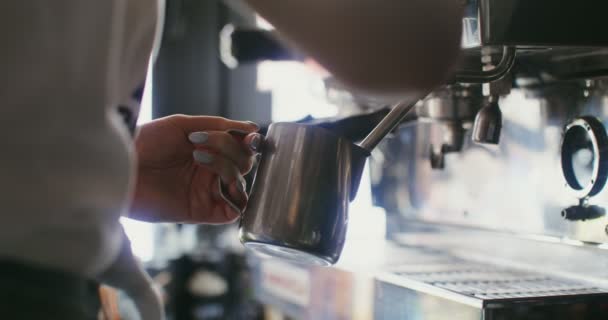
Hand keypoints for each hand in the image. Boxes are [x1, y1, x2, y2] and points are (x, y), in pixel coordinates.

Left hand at [129, 115, 260, 223]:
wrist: (119, 166)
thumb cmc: (145, 142)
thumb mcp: (182, 125)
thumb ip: (218, 125)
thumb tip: (253, 128)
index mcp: (208, 150)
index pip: (241, 147)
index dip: (250, 142)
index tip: (250, 136)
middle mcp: (210, 172)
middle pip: (244, 163)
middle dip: (230, 148)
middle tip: (200, 142)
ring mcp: (207, 191)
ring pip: (240, 183)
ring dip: (227, 167)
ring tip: (198, 157)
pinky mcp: (201, 212)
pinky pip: (232, 211)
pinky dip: (236, 199)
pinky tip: (219, 182)